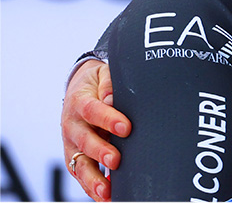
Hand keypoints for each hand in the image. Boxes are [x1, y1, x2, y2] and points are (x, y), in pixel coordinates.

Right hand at [61, 60, 131, 201]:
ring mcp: (72, 144)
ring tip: (106, 191)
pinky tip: (104, 196)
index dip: (108, 119)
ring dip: (92, 179)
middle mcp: (72, 125)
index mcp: (79, 102)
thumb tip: (112, 98)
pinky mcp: (75, 157)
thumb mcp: (102, 75)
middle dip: (100, 152)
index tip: (126, 127)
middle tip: (116, 160)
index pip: (93, 111)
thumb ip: (109, 85)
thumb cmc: (96, 83)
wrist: (79, 88)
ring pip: (79, 163)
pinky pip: (81, 174)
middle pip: (84, 141)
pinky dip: (91, 187)